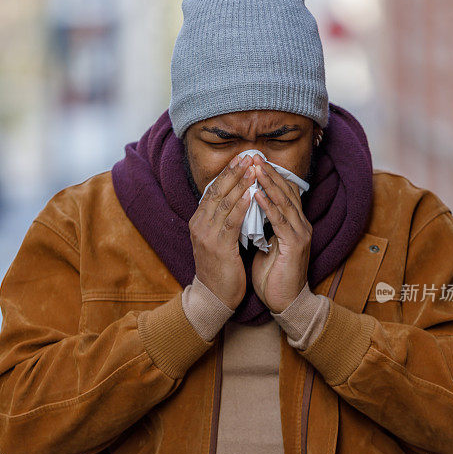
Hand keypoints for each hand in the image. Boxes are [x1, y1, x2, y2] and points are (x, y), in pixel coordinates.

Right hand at [189, 154, 256, 309]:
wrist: (213, 296)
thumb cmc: (220, 268)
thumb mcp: (217, 239)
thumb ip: (222, 220)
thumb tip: (236, 199)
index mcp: (198, 221)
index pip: (212, 190)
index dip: (226, 173)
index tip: (241, 158)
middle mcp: (199, 225)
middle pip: (217, 191)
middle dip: (233, 172)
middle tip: (248, 156)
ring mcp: (207, 236)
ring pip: (224, 203)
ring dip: (240, 184)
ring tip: (253, 169)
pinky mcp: (219, 247)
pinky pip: (231, 221)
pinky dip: (242, 206)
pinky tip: (252, 194)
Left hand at [250, 155, 311, 312]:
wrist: (285, 301)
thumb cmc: (274, 275)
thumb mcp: (266, 245)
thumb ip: (263, 227)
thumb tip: (249, 211)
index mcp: (294, 224)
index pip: (284, 192)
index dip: (270, 175)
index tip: (253, 161)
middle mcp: (301, 225)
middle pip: (287, 191)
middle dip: (269, 173)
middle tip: (254, 156)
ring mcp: (300, 234)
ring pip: (284, 202)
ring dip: (269, 183)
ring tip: (255, 168)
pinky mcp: (295, 245)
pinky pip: (280, 221)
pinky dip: (268, 206)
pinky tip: (257, 194)